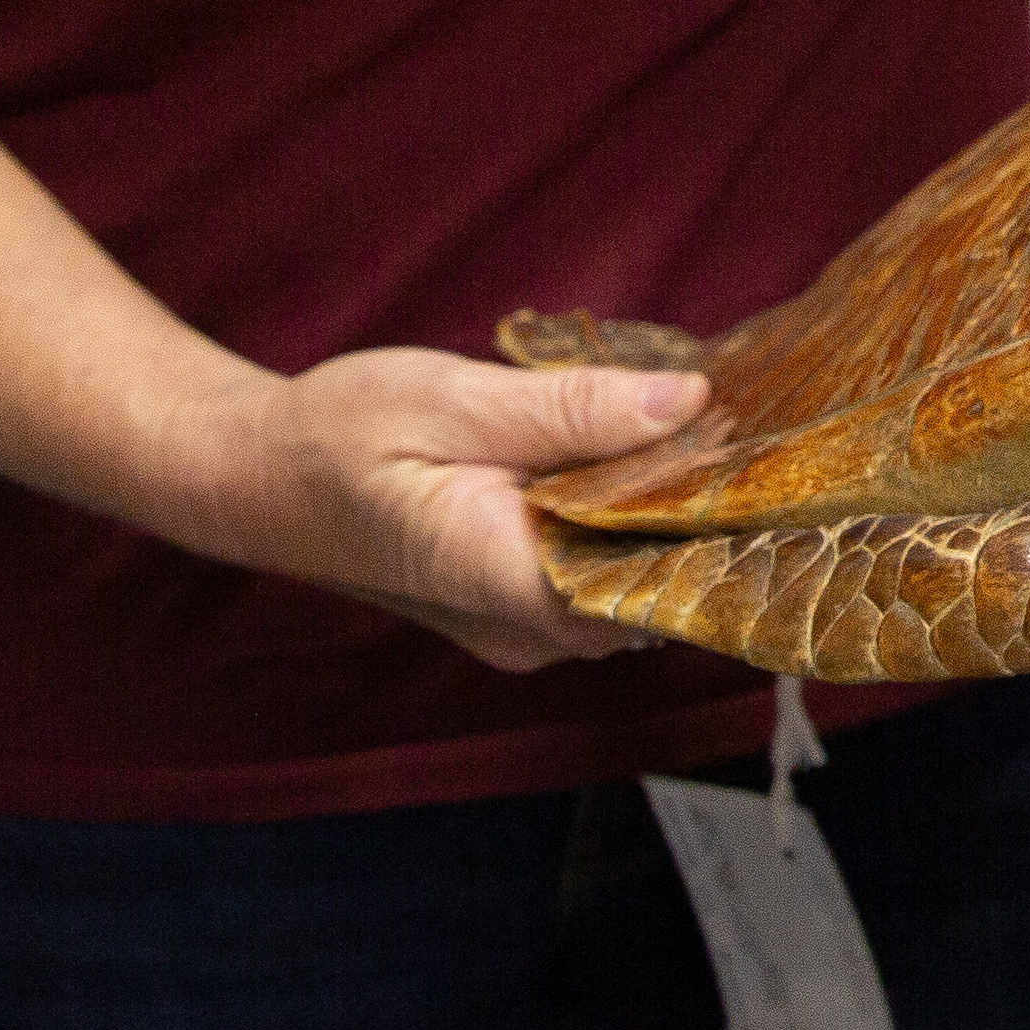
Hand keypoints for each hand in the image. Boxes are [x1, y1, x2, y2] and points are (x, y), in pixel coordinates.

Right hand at [178, 348, 709, 672]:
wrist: (257, 477)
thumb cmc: (336, 435)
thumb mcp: (450, 400)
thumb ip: (569, 411)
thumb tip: (689, 404)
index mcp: (506, 581)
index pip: (655, 589)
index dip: (725, 529)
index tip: (772, 462)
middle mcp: (526, 629)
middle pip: (661, 589)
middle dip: (714, 513)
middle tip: (760, 425)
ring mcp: (526, 629)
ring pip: (640, 582)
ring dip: (677, 514)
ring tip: (715, 430)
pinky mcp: (524, 606)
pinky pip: (607, 573)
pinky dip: (636, 520)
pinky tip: (655, 456)